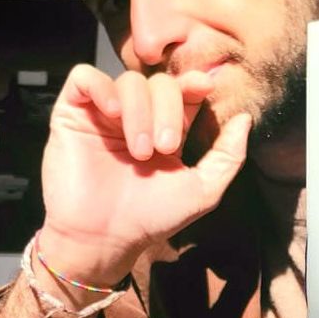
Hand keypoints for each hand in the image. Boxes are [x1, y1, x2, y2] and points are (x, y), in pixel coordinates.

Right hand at [37, 64, 250, 287]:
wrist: (103, 240)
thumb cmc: (152, 218)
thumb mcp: (203, 189)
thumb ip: (228, 155)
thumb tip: (246, 118)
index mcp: (168, 127)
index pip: (184, 89)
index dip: (195, 83)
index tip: (205, 87)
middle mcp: (138, 116)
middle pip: (160, 83)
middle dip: (169, 110)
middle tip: (165, 147)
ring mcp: (105, 113)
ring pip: (129, 81)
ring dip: (141, 112)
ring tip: (140, 151)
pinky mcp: (72, 114)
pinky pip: (84, 77)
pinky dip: (102, 88)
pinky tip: (113, 114)